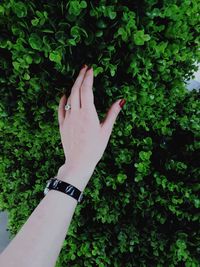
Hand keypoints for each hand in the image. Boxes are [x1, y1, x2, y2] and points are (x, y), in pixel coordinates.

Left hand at [58, 65, 124, 185]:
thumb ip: (112, 114)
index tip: (91, 69)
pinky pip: (61, 109)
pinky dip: (63, 100)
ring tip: (78, 79)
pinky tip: (65, 95)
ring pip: (69, 97)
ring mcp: (67, 119)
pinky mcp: (62, 125)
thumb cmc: (95, 148)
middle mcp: (76, 114)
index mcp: (88, 114)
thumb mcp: (106, 131)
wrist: (78, 162)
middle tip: (84, 68)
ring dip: (73, 86)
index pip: (87, 90)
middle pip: (76, 90)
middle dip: (80, 77)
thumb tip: (120, 100)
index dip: (88, 78)